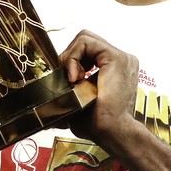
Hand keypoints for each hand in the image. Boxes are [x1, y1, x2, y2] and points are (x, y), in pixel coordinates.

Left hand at [60, 30, 138, 148]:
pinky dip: (73, 56)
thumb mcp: (79, 100)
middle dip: (70, 56)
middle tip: (69, 78)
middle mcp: (122, 60)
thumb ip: (69, 89)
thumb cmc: (98, 124)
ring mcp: (121, 57)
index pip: (88, 50)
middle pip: (86, 41)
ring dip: (71, 57)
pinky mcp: (116, 57)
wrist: (112, 132)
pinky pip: (85, 42)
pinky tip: (75, 77)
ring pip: (84, 38)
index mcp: (116, 68)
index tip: (70, 81)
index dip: (73, 60)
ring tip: (73, 79)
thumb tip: (47, 92)